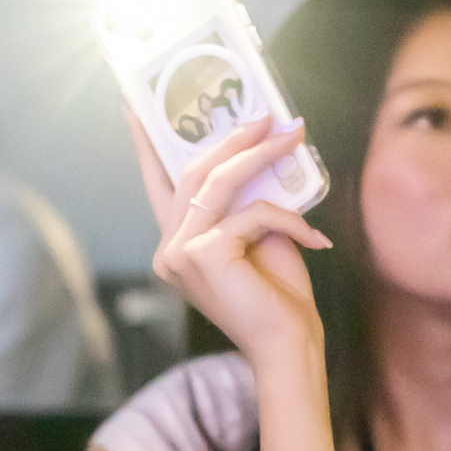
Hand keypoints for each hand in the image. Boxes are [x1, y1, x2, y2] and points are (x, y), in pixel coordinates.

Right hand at [132, 112, 332, 368]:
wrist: (290, 345)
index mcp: (178, 243)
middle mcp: (170, 248)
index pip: (159, 184)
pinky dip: (287, 219)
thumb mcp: (261, 237)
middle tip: (265, 115)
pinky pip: (252, 214)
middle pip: (192, 173)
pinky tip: (314, 239)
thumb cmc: (279, 296)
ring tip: (292, 136)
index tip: (136, 105)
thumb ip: (247, 202)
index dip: (147, 144)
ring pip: (218, 184)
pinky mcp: (202, 255)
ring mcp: (180, 252)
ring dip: (260, 154)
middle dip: (231, 139)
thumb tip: (259, 151)